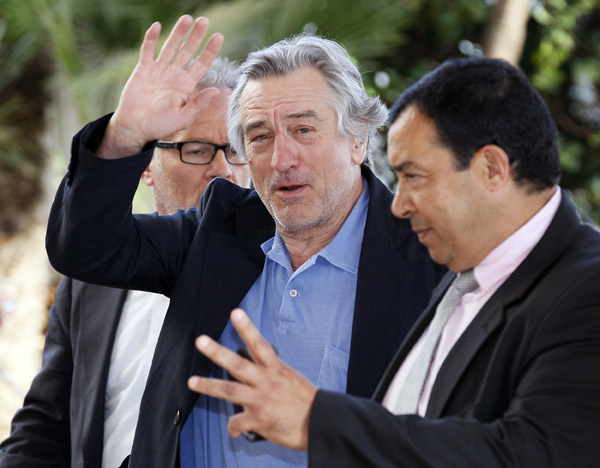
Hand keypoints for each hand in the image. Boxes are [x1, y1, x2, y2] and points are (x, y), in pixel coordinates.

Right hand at [98, 15, 223, 157]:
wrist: (136, 128)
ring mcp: (159, 70)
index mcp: (186, 86)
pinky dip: (151, 39)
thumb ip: (198, 104)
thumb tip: (215, 90)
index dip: (209, 51)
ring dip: (178, 33)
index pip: (201, 65)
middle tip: (204, 21)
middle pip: (187, 51)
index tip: (218, 36)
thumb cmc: (161, 126)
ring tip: (187, 18)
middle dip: (195, 36)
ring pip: (170, 47)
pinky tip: (157, 26)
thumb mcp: (183, 118)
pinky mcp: (143, 69)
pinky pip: (147, 51)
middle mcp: (174, 75)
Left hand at [188, 308, 317, 450]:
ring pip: (229, 391)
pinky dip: (233, 428)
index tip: (235, 312)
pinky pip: (237, 423)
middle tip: (201, 341)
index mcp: (276, 369)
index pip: (259, 343)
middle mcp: (266, 382)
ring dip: (208, 385)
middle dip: (217, 352)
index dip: (246, 327)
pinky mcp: (258, 420)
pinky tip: (233, 430)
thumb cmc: (308, 402)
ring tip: (192, 381)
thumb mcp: (292, 379)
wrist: (320, 423)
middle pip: (236, 364)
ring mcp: (260, 400)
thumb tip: (262, 371)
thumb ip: (274, 374)